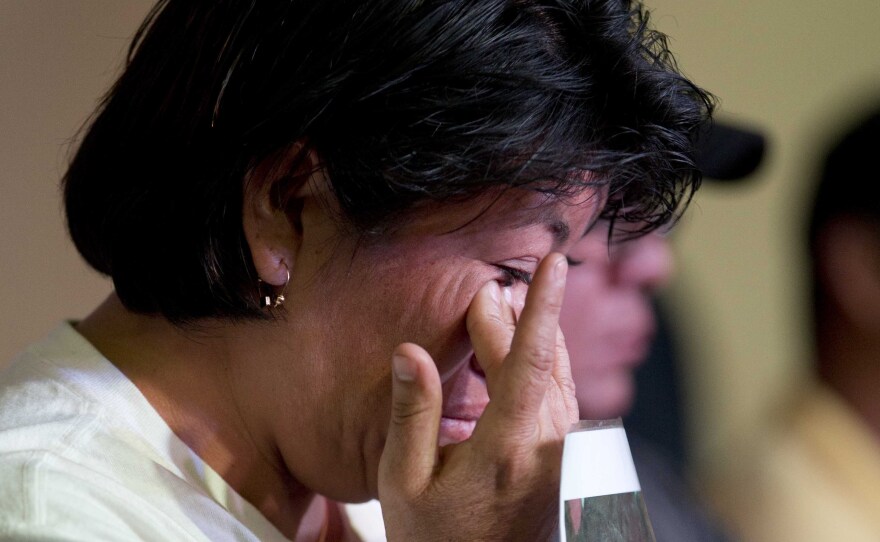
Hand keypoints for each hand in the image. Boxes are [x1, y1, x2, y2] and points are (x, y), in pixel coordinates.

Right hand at [378, 253, 578, 540]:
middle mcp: (548, 448)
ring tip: (509, 308)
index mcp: (508, 448)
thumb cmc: (434, 541)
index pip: (529, 362)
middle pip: (538, 362)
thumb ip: (412, 413)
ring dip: (537, 338)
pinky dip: (546, 366)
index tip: (554, 265)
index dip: (540, 308)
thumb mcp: (403, 481)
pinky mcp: (566, 465)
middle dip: (515, 319)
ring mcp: (563, 458)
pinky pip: (563, 399)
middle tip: (487, 291)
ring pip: (558, 378)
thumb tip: (410, 350)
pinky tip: (529, 354)